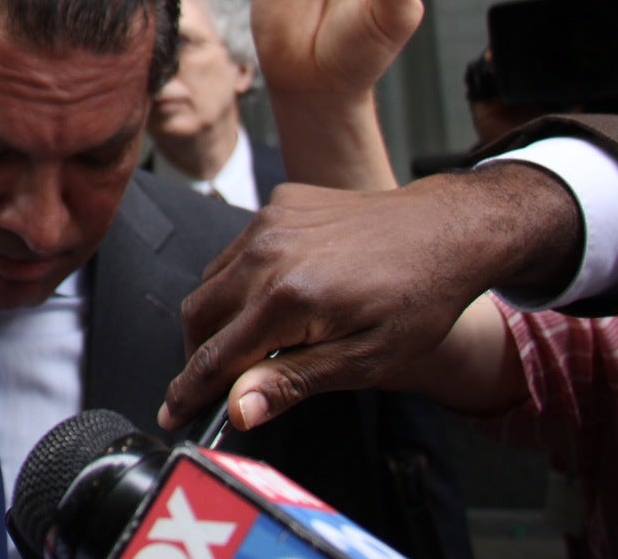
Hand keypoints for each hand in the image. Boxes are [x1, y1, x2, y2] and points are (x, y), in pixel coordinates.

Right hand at [159, 164, 581, 431]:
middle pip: (198, 315)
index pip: (216, 355)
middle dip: (199, 354)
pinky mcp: (278, 203)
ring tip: (254, 339)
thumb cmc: (417, 300)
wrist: (447, 230)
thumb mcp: (366, 358)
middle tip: (216, 381)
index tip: (170, 414)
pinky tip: (278, 293)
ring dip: (219, 315)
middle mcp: (265, 253)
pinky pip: (238, 248)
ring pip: (212, 279)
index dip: (189, 391)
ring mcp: (268, 222)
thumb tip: (239, 410)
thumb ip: (294, 381)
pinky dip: (242, 278)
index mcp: (287, 298)